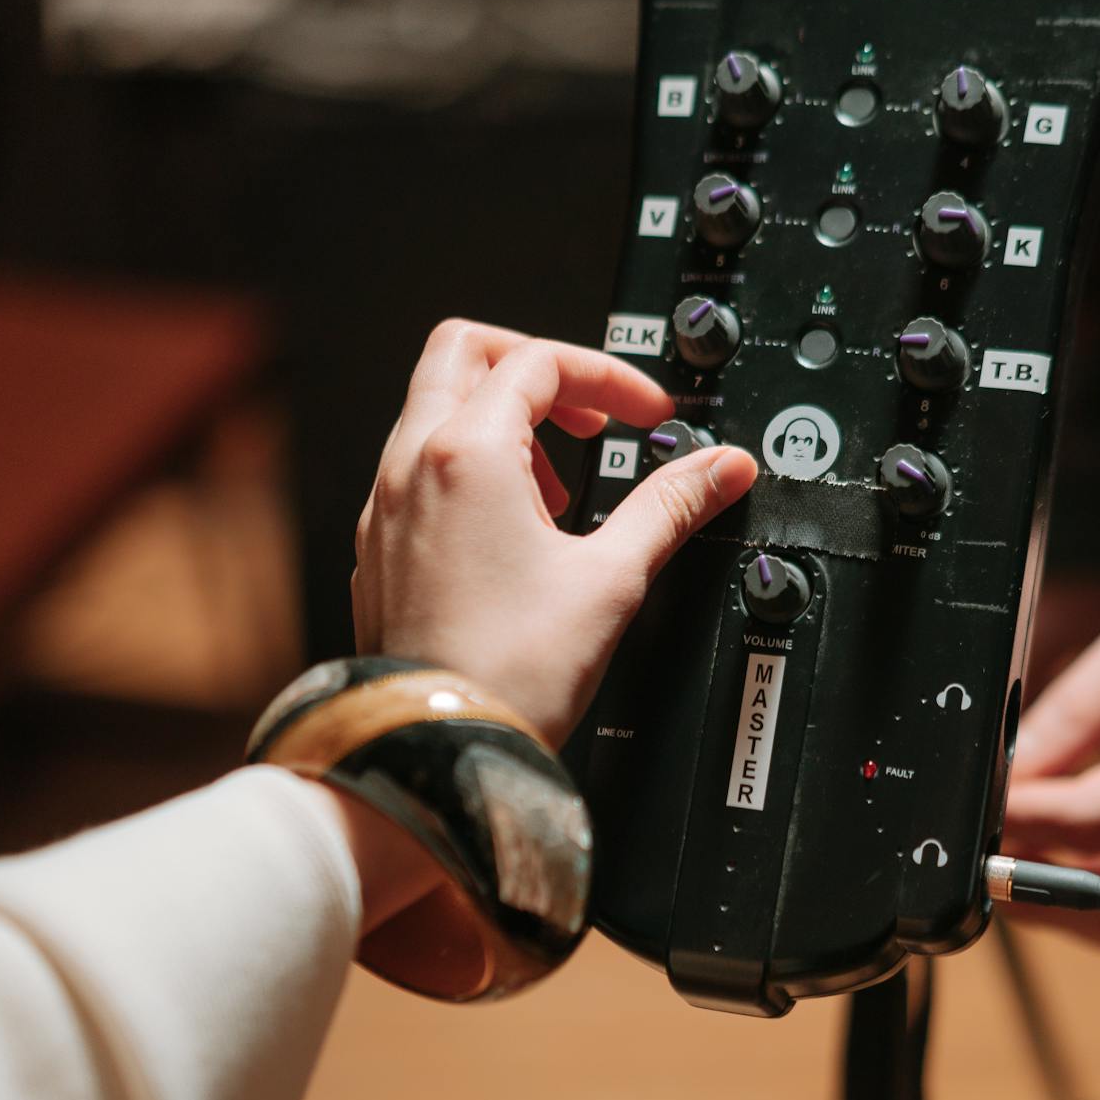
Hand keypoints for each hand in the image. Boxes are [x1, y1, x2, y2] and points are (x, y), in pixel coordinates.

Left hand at [352, 320, 757, 746]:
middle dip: (536, 368)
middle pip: (463, 352)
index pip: (538, 361)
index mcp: (467, 455)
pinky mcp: (377, 549)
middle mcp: (410, 468)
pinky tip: (511, 533)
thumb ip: (670, 506)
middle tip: (587, 417)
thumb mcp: (612, 577)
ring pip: (432, 410)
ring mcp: (384, 508)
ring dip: (501, 422)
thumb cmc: (510, 673)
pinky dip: (467, 471)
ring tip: (556, 489)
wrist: (438, 747)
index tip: (648, 419)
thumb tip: (721, 468)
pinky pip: (417, 472)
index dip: (607, 377)